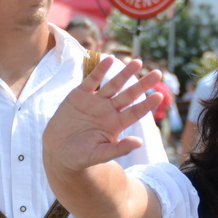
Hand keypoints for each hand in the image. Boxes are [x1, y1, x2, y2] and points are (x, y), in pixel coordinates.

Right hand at [43, 56, 164, 173]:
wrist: (57, 151)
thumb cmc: (80, 157)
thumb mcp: (99, 155)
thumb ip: (118, 149)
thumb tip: (139, 143)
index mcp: (115, 125)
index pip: (135, 113)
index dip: (146, 105)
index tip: (159, 96)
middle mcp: (108, 111)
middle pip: (129, 95)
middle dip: (142, 85)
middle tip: (158, 74)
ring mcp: (95, 102)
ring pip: (113, 85)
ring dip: (125, 73)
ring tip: (138, 62)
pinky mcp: (79, 95)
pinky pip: (92, 80)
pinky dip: (100, 70)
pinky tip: (110, 60)